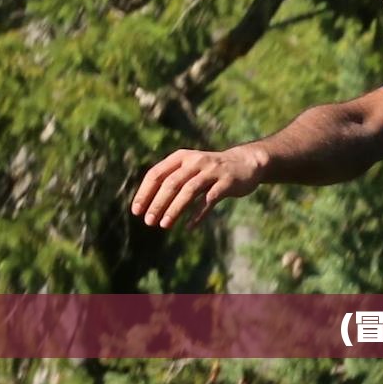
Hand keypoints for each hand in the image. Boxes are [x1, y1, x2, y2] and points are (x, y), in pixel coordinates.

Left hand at [131, 144, 262, 230]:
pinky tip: (189, 227)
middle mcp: (195, 161)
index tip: (136, 211)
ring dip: (175, 209)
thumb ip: (171, 180)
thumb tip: (148, 204)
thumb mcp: (190, 168)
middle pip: (171, 183)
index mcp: (181, 157)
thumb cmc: (211, 170)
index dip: (144, 193)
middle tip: (148, 222)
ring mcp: (212, 171)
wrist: (246, 163)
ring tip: (164, 225)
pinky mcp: (227, 183)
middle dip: (157, 204)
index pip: (156, 174)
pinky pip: (209, 199)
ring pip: (189, 191)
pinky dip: (198, 214)